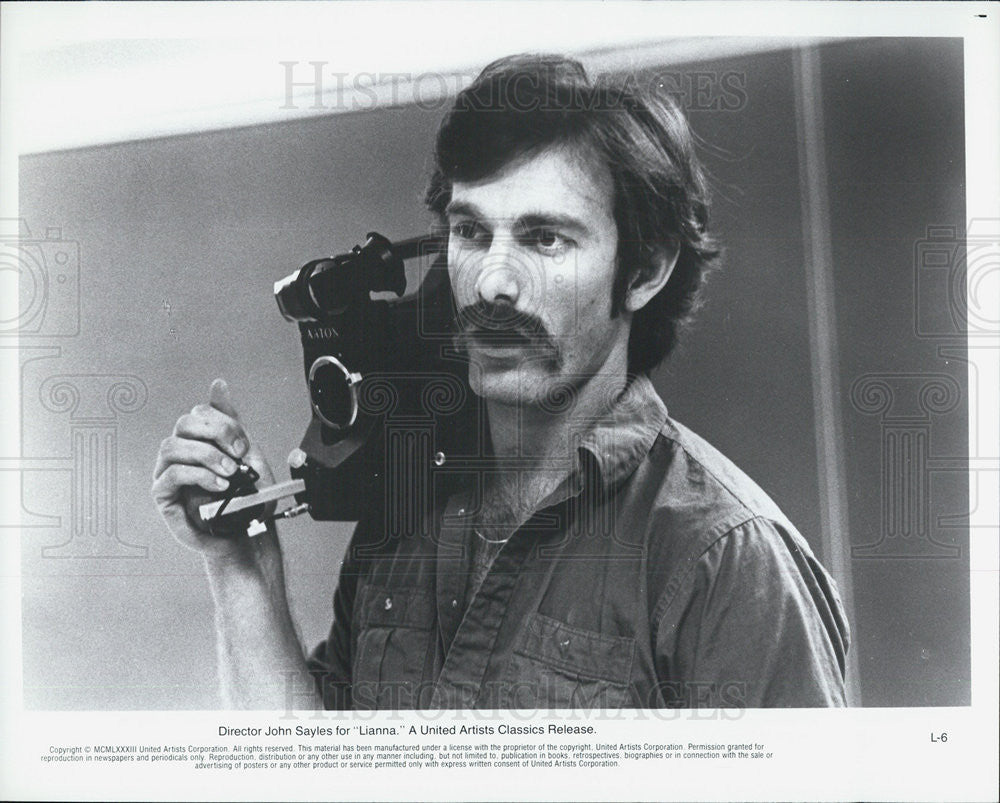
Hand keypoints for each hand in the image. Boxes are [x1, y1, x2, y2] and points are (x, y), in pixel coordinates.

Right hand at [152, 378, 275, 560]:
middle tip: (238, 455)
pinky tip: (219, 485)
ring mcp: (168, 472)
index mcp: (199, 439)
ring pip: (172, 446)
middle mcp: (180, 452)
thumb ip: (230, 421)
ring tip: (229, 473)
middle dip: (215, 434)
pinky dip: (198, 476)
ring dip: (206, 456)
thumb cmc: (244, 495)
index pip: (199, 413)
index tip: (244, 445)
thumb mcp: (245, 454)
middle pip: (183, 424)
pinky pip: (170, 475)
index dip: (223, 423)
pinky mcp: (163, 495)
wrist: (246, 533)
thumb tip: (218, 384)